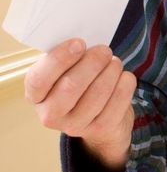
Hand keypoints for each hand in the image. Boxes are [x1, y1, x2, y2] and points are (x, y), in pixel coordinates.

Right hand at [24, 39, 136, 171]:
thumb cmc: (79, 83)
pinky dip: (125, 85)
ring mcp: (75, 126)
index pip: (39, 79)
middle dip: (92, 63)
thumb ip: (67, 57)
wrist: (99, 116)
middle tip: (104, 50)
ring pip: (97, 94)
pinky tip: (125, 77)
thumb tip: (83, 41)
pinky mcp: (100, 129)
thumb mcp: (65, 71)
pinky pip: (117, 103)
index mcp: (35, 95)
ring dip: (111, 71)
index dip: (59, 59)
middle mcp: (50, 115)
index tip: (79, 43)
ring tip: (115, 62)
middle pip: (71, 86)